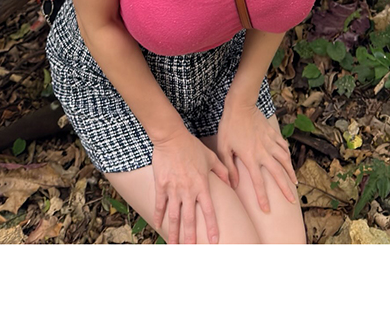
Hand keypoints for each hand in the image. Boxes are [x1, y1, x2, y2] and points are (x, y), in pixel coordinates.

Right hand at [151, 127, 230, 244]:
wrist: (171, 137)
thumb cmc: (192, 146)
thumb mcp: (210, 156)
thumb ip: (222, 170)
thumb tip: (232, 182)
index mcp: (201, 185)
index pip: (208, 210)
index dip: (211, 227)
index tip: (213, 241)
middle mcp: (187, 190)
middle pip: (189, 219)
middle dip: (190, 237)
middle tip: (189, 252)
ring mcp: (173, 189)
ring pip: (173, 216)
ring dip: (174, 232)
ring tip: (173, 246)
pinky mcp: (161, 185)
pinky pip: (159, 204)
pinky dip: (158, 216)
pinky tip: (158, 226)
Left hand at [216, 100, 297, 212]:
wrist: (240, 105)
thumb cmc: (229, 126)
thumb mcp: (224, 147)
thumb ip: (229, 167)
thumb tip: (233, 184)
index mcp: (250, 157)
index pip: (258, 183)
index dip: (263, 198)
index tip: (267, 210)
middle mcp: (263, 152)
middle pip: (277, 174)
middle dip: (285, 189)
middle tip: (292, 201)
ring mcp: (270, 142)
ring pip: (285, 161)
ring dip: (290, 173)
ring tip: (295, 183)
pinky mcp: (273, 133)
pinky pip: (283, 146)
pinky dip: (288, 155)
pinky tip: (289, 161)